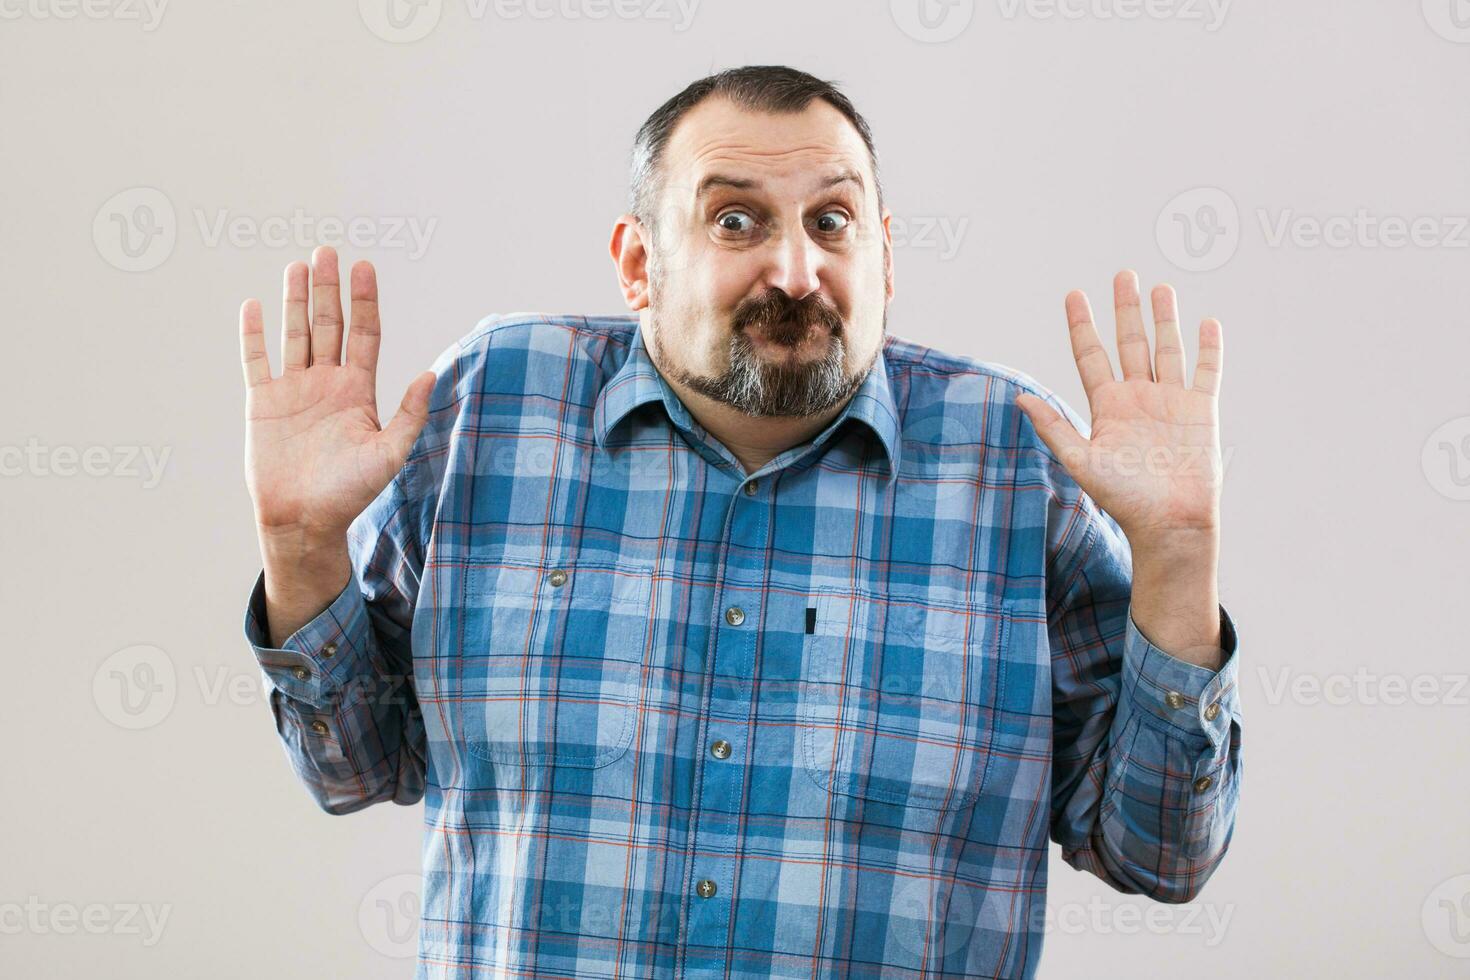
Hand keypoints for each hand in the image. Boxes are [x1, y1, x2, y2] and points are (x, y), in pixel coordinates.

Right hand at [239, 246, 433, 544]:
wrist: (304, 520)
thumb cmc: (350, 493)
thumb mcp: (389, 454)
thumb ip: (409, 414)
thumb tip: (432, 374)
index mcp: (359, 391)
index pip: (364, 335)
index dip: (365, 301)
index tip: (364, 267)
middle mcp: (327, 384)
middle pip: (330, 325)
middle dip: (330, 289)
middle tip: (327, 251)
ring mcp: (294, 390)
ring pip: (296, 334)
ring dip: (296, 301)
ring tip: (299, 266)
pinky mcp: (263, 403)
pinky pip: (257, 361)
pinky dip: (254, 335)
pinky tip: (254, 305)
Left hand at [1016, 270, 1223, 547]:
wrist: (1169, 522)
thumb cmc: (1123, 498)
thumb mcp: (1082, 461)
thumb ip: (1054, 427)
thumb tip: (1020, 399)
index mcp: (1107, 406)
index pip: (1091, 355)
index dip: (1082, 325)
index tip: (1074, 294)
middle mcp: (1137, 398)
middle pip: (1130, 343)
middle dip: (1126, 309)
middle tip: (1123, 275)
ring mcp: (1171, 401)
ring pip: (1166, 349)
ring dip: (1164, 319)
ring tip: (1161, 288)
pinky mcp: (1201, 410)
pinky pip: (1206, 371)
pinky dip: (1208, 347)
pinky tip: (1207, 323)